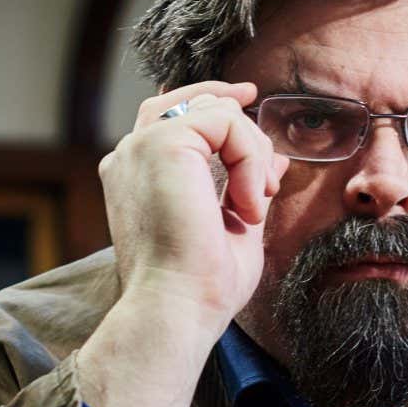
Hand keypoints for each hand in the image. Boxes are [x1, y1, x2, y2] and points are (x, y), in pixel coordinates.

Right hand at [98, 81, 288, 335]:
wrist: (177, 307)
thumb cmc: (200, 284)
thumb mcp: (231, 227)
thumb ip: (244, 187)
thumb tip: (276, 161)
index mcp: (136, 176)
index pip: (169, 116)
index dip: (212, 100)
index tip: (249, 99)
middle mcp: (131, 156)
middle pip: (192, 102)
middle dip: (242, 123)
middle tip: (271, 178)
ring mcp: (142, 146)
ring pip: (218, 111)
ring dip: (253, 157)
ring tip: (253, 208)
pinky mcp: (164, 142)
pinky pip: (227, 121)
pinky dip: (251, 161)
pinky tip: (247, 206)